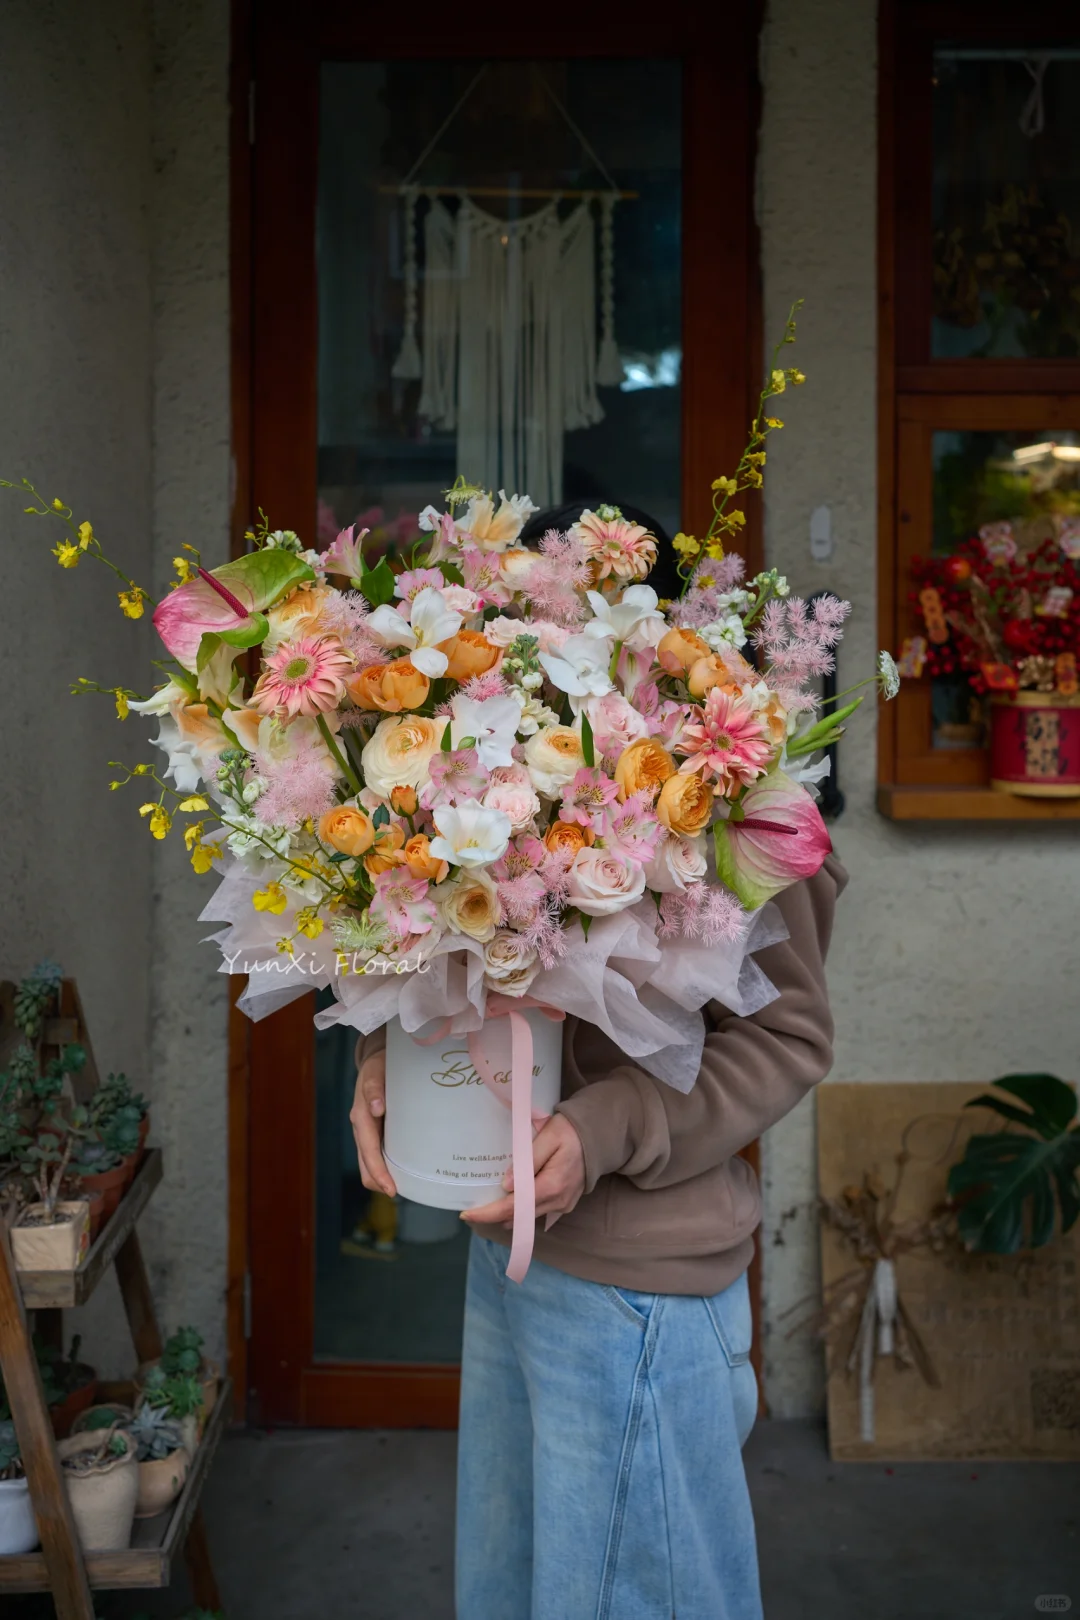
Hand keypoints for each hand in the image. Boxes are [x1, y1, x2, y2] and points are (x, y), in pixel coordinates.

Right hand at [350, 1051, 396, 1197]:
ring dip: (384, 1176)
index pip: (368, 1153)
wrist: (376, 1060)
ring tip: (407, 1184)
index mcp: (361, 1117)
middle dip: (381, 1181)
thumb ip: (374, 1087)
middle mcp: (361, 1129)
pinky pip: (379, 1153)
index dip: (379, 1173)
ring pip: (371, 1163)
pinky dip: (388, 1166)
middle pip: (366, 1166)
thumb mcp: (375, 1071)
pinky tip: (405, 1168)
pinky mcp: (374, 1132)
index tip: (391, 1190)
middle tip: (403, 1191)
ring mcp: (367, 1132)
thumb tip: (376, 1108)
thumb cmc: (378, 1067)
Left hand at [462, 1113, 584, 1228]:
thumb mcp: (548, 1137)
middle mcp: (558, 1202)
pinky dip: (521, 1211)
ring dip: (507, 1214)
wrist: (599, 1135)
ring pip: (528, 1218)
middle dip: (493, 1216)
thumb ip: (528, 1160)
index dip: (488, 1213)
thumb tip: (506, 1185)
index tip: (467, 1215)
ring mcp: (562, 1206)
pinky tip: (510, 1202)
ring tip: (486, 1206)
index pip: (514, 1208)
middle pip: (518, 1217)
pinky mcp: (565, 1204)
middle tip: (471, 1210)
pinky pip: (538, 1213)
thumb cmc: (571, 1131)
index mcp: (552, 1186)